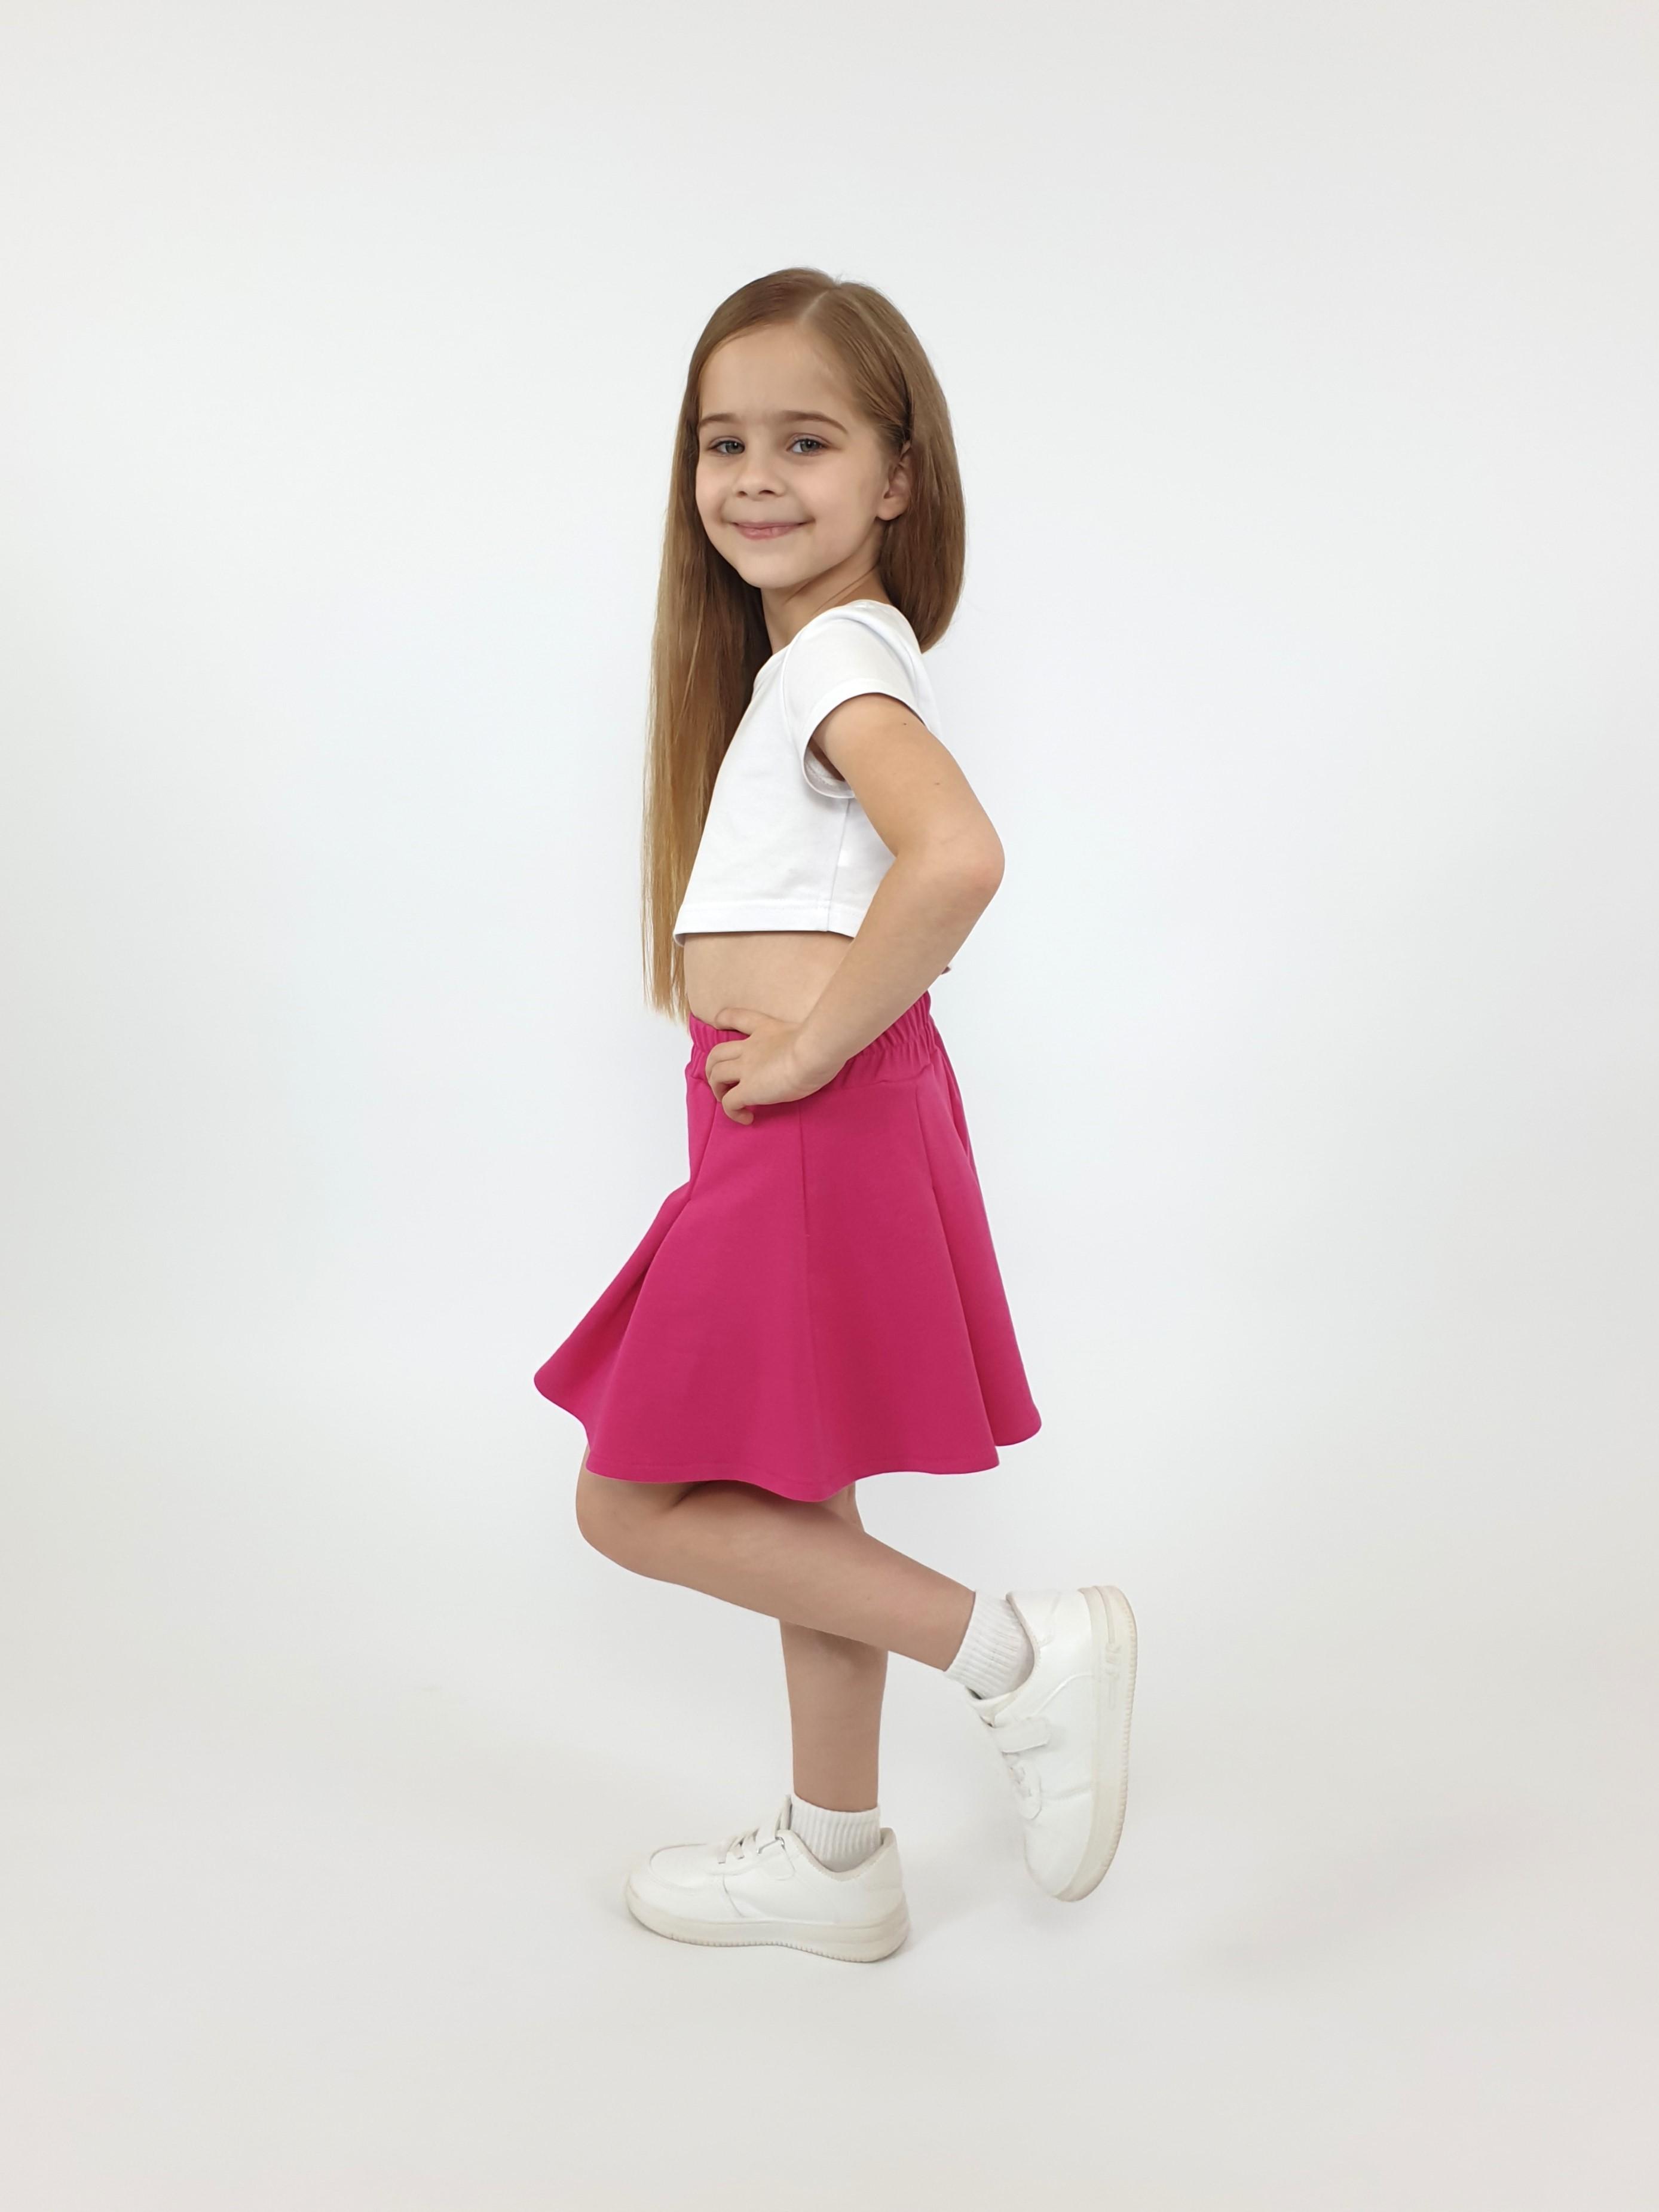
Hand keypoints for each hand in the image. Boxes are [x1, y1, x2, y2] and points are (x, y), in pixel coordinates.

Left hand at [704, 1006, 841, 1124]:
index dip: (725, 1019)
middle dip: (713, 1067)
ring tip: (728, 1101)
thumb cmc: (822, 1042)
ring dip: (718, 1090)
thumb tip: (824, 1046)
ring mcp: (746, 1068)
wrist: (814, 1051)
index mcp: (767, 1030)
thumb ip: (808, 1038)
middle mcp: (751, 1048)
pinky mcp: (748, 1089)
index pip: (739, 1017)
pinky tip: (746, 1118)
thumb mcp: (812, 1033)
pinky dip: (732, 1112)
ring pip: (716, 1076)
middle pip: (717, 1053)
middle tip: (722, 1081)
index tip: (719, 1024)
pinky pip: (729, 1103)